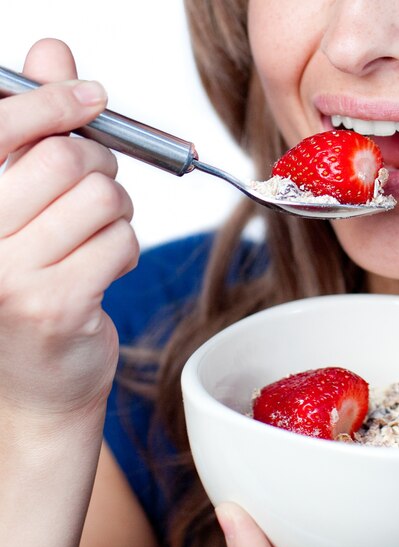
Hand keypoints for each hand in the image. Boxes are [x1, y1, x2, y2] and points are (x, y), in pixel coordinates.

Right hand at [0, 39, 137, 426]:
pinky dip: (125, 249)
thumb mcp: (23, 203)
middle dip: (101, 168)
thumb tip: (53, 54)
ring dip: (118, 214)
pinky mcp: (55, 304)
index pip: (2, 127)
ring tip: (101, 237)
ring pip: (103, 199)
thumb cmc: (33, 284)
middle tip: (99, 193)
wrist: (39, 380)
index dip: (53, 100)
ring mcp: (8, 275)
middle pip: (66, 159)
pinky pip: (121, 241)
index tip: (90, 95)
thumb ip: (35, 131)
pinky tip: (104, 270)